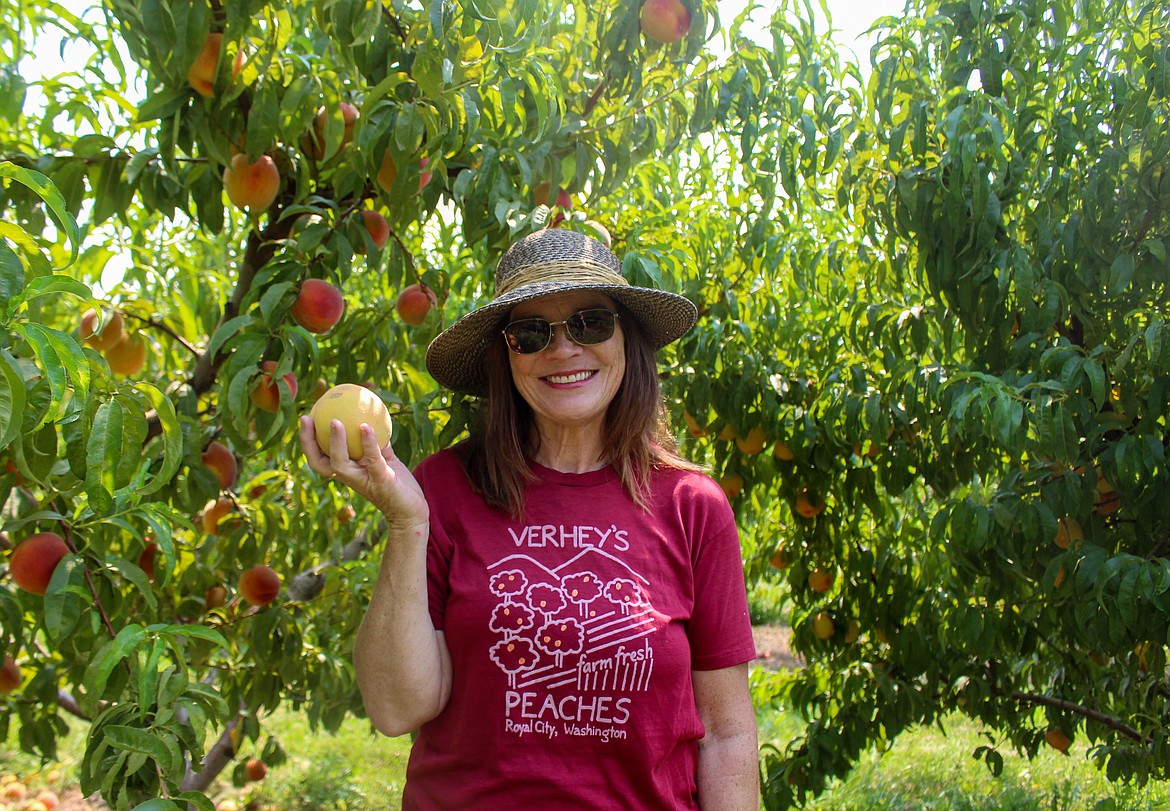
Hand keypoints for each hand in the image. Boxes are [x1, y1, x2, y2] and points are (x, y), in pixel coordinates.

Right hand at [299, 416, 428, 529]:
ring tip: (334, 422)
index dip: (307, 441)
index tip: (305, 418)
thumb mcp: (385, 459)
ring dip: (335, 443)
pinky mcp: (381, 481)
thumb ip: (376, 444)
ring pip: (339, 464)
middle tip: (307, 419)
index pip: (319, 458)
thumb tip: (370, 417)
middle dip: (308, 442)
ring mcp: (363, 481)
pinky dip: (368, 443)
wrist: (411, 510)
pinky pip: (372, 460)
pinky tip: (365, 427)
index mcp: (347, 471)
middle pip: (318, 463)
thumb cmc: (397, 484)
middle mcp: (349, 477)